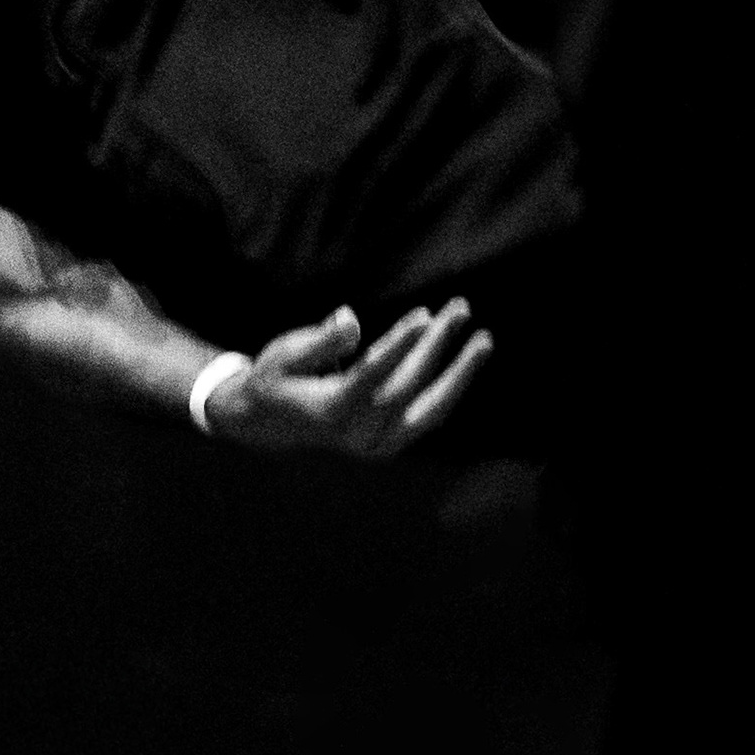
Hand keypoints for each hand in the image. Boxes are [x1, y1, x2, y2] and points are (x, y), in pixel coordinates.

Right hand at [202, 299, 492, 458]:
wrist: (270, 423)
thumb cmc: (277, 378)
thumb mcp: (284, 354)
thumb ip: (320, 340)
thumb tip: (351, 319)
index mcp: (330, 412)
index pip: (373, 376)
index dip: (400, 345)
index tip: (424, 317)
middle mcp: (357, 434)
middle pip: (407, 387)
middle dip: (436, 346)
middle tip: (459, 309)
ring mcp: (377, 445)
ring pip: (429, 408)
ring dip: (459, 372)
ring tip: (483, 339)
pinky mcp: (391, 445)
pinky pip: (429, 415)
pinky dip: (451, 387)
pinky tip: (469, 356)